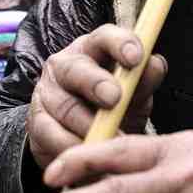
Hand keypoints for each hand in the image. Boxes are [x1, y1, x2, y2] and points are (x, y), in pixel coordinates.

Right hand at [28, 24, 166, 169]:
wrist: (83, 139)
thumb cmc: (114, 107)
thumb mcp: (134, 93)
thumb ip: (145, 80)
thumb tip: (155, 64)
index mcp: (93, 49)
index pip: (104, 37)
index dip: (120, 44)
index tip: (136, 57)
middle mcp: (65, 65)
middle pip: (76, 69)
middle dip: (96, 82)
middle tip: (115, 98)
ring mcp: (47, 93)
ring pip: (66, 107)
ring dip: (89, 126)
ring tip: (112, 140)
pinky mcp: (37, 123)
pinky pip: (52, 136)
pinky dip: (73, 147)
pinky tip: (90, 154)